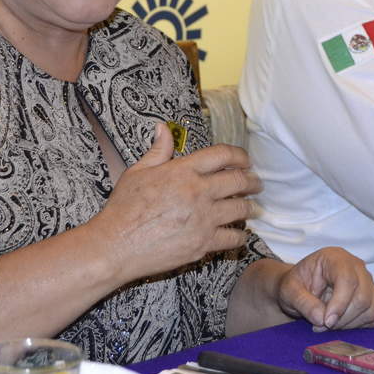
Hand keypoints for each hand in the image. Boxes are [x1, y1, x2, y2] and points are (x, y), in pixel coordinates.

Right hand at [94, 125, 261, 281]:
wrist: (116, 245)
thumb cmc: (123, 208)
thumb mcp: (137, 172)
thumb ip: (157, 150)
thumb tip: (163, 128)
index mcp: (183, 171)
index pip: (222, 155)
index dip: (239, 155)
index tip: (246, 160)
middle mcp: (198, 192)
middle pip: (238, 181)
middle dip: (252, 181)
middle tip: (257, 183)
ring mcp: (203, 219)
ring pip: (240, 209)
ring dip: (250, 207)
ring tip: (253, 207)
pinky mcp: (203, 243)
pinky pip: (232, 238)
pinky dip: (240, 235)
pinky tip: (240, 234)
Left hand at [274, 248, 373, 330]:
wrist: (300, 289)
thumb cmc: (295, 286)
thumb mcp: (288, 291)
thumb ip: (302, 302)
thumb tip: (321, 318)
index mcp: (334, 257)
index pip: (347, 279)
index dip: (339, 303)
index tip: (326, 322)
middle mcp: (355, 266)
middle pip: (362, 296)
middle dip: (342, 318)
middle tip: (322, 325)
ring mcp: (366, 280)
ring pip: (370, 308)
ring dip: (349, 323)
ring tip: (328, 324)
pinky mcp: (371, 296)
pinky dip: (359, 325)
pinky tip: (341, 323)